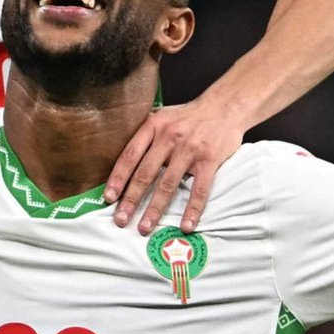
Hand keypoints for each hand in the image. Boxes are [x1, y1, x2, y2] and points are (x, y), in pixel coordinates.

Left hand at [105, 99, 244, 233]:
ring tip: (144, 227)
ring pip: (168, 185)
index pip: (129, 155)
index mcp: (153, 126)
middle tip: (120, 219)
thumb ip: (144, 136)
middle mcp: (169, 137)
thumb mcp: (161, 117)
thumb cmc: (188, 116)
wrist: (225, 106)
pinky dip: (192, 210)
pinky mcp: (210, 160)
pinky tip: (185, 225)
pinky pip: (200, 189)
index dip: (117, 178)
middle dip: (130, 200)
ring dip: (155, 209)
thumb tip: (121, 164)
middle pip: (145, 174)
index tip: (108, 198)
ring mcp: (190, 149)